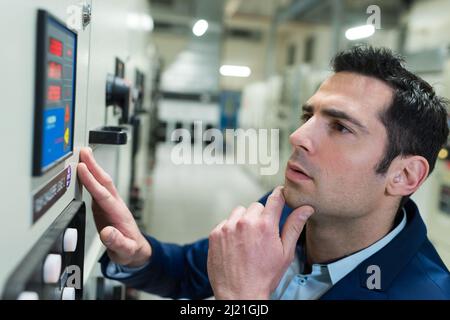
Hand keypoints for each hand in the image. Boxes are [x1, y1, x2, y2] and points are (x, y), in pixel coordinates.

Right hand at [77, 147, 150, 266]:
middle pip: (104, 182)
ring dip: (93, 168)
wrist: (135, 251)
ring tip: (83, 154)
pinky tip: (83, 171)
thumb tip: (107, 234)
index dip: (92, 181)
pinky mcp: (104, 207)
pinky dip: (90, 178)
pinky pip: (96, 188)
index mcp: (118, 214)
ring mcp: (110, 204)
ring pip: (101, 182)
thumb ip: (117, 242)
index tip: (83, 169)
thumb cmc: (130, 250)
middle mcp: (115, 205)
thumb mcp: (125, 250)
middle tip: (84, 151)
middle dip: (94, 166)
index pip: (103, 195)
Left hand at [207, 186, 313, 299]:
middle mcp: (245, 223)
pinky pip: (225, 222)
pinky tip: (235, 245)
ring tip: (247, 240)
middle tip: (262, 235)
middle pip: (256, 207)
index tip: (280, 193)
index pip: (275, 198)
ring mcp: (228, 227)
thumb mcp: (285, 253)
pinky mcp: (215, 234)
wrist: (239, 294)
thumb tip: (305, 209)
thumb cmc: (264, 276)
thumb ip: (294, 227)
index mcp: (266, 225)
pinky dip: (230, 229)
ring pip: (239, 212)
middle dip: (261, 216)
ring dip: (244, 220)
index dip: (280, 194)